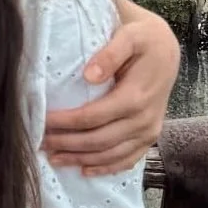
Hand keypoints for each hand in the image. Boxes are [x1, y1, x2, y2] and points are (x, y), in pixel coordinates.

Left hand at [43, 14, 179, 175]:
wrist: (168, 50)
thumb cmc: (143, 39)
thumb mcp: (130, 36)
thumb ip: (110, 54)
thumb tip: (89, 75)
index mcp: (136, 96)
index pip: (92, 117)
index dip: (64, 123)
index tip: (41, 122)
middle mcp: (144, 119)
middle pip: (98, 140)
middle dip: (66, 144)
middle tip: (39, 143)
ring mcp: (149, 131)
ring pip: (110, 155)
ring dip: (80, 159)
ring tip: (53, 158)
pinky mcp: (150, 136)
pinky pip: (128, 159)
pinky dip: (106, 168)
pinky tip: (84, 170)